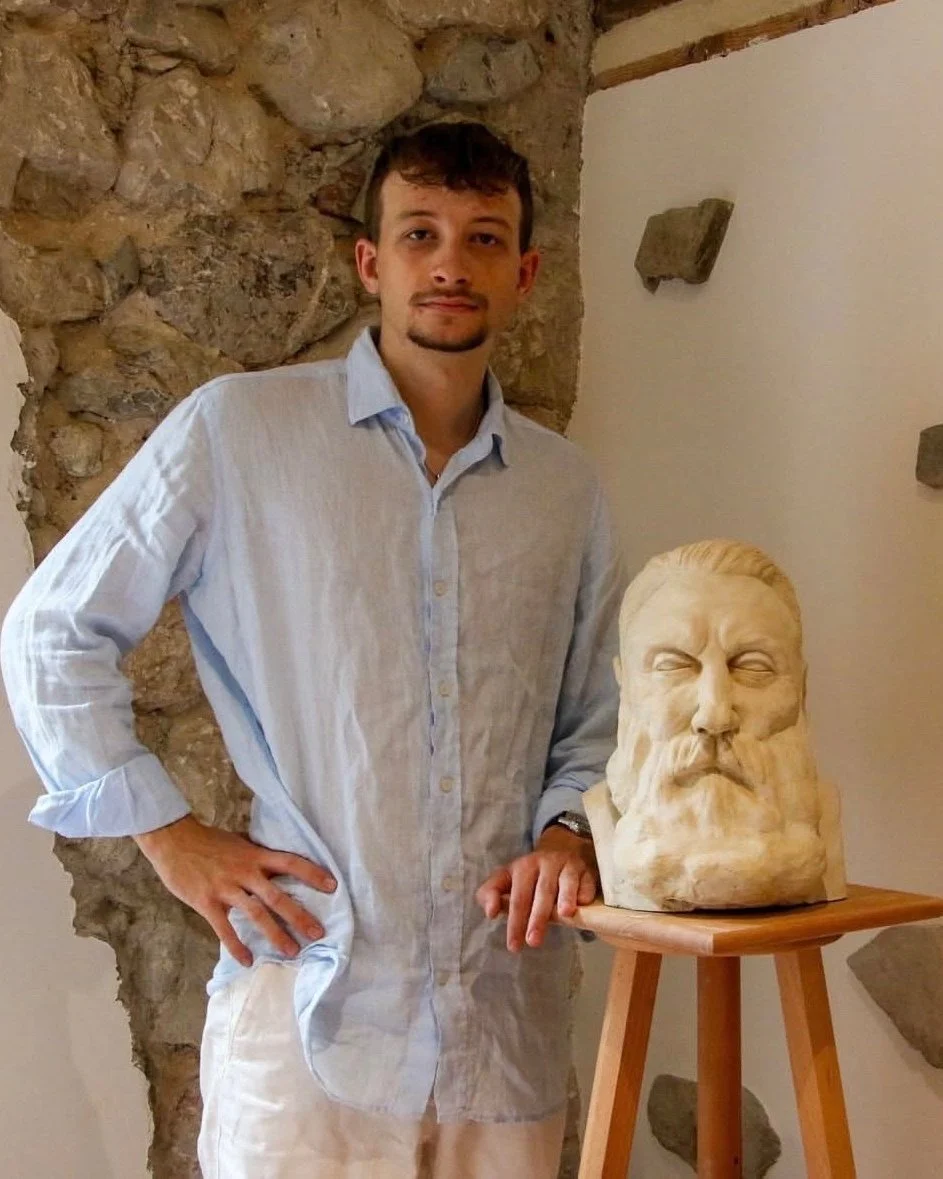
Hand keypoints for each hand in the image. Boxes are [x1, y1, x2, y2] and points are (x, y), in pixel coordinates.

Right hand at [134, 815, 335, 966]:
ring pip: (256, 915)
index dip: (312, 873)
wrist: (174, 840)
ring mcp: (226, 888)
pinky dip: (237, 946)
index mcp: (255, 855)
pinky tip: (248, 961)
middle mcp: (245, 872)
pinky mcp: (207, 902)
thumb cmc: (208, 841)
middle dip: (300, 916)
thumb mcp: (238, 842)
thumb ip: (256, 855)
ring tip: (292, 951)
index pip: (290, 862)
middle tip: (318, 933)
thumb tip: (275, 862)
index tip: (333, 885)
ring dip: (276, 935)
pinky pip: (225, 929)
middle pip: (278, 896)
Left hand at [475, 825, 597, 951]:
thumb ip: (491, 893)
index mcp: (523, 867)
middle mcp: (546, 863)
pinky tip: (583, 905)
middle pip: (541, 892)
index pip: (517, 897)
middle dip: (537, 917)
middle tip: (533, 941)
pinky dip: (585, 893)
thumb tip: (490, 912)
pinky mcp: (587, 871)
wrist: (561, 851)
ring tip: (565, 915)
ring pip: (566, 882)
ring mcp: (568, 865)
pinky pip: (587, 882)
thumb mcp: (507, 879)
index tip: (513, 945)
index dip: (514, 921)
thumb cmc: (531, 876)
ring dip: (565, 898)